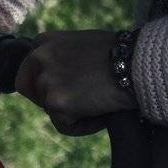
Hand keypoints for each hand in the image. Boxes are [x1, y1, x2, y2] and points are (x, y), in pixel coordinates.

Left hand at [14, 30, 136, 135]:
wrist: (139, 63)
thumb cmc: (121, 53)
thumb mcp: (82, 44)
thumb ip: (62, 57)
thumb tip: (52, 76)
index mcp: (44, 42)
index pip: (28, 70)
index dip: (45, 83)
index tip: (66, 86)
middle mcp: (39, 58)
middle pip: (32, 92)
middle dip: (52, 100)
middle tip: (80, 100)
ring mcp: (45, 81)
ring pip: (51, 109)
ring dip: (74, 112)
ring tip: (101, 101)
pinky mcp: (55, 103)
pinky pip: (65, 125)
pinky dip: (84, 126)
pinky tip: (103, 114)